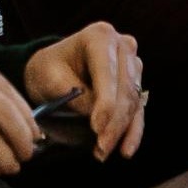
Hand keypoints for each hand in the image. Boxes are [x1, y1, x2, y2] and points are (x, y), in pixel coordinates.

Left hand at [23, 22, 145, 161]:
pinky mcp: (135, 83)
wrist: (53, 69)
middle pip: (125, 88)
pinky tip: (126, 150)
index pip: (107, 71)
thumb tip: (100, 119)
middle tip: (100, 148)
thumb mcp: (51, 79)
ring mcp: (132, 63)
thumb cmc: (49, 71)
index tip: (96, 129)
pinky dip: (133, 131)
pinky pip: (138, 109)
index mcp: (99, 36)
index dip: (105, 102)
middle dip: (114, 121)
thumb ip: (76, 96)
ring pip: (133, 101)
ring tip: (103, 152)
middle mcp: (122, 45)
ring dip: (121, 129)